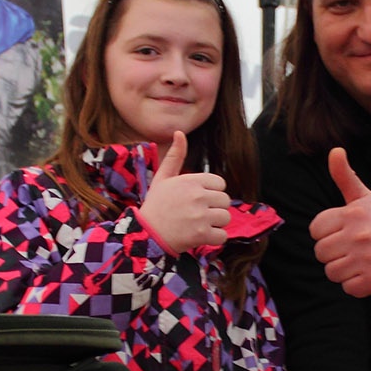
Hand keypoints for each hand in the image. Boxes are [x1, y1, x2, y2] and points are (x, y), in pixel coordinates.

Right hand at [139, 131, 229, 254]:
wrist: (145, 234)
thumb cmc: (156, 205)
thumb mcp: (163, 178)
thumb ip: (174, 156)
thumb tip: (179, 132)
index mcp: (191, 181)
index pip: (220, 183)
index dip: (211, 192)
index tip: (198, 200)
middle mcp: (198, 197)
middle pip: (225, 201)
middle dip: (215, 208)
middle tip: (198, 214)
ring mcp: (201, 216)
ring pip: (225, 217)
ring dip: (216, 223)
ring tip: (199, 225)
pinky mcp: (202, 235)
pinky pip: (222, 236)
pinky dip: (214, 238)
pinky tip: (200, 235)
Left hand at [308, 148, 370, 296]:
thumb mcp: (366, 198)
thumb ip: (346, 177)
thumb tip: (335, 150)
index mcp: (353, 213)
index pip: (315, 230)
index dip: (328, 234)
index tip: (345, 233)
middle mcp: (360, 234)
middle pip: (321, 253)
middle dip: (335, 254)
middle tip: (356, 250)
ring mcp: (368, 257)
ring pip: (332, 273)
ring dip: (345, 271)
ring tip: (363, 262)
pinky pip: (348, 288)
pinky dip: (358, 286)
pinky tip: (370, 274)